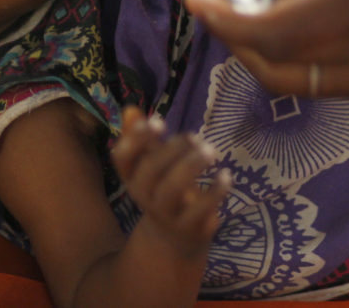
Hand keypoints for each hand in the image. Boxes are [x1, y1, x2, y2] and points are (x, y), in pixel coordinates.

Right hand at [112, 107, 230, 256]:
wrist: (175, 238)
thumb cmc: (164, 190)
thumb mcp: (153, 165)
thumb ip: (144, 139)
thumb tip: (130, 109)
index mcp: (132, 177)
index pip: (122, 158)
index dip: (135, 139)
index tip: (159, 121)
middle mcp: (144, 195)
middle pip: (150, 170)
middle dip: (172, 149)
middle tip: (195, 137)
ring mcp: (166, 214)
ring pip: (172, 189)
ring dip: (191, 165)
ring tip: (211, 151)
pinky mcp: (189, 227)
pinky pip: (201, 209)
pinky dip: (215, 190)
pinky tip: (226, 175)